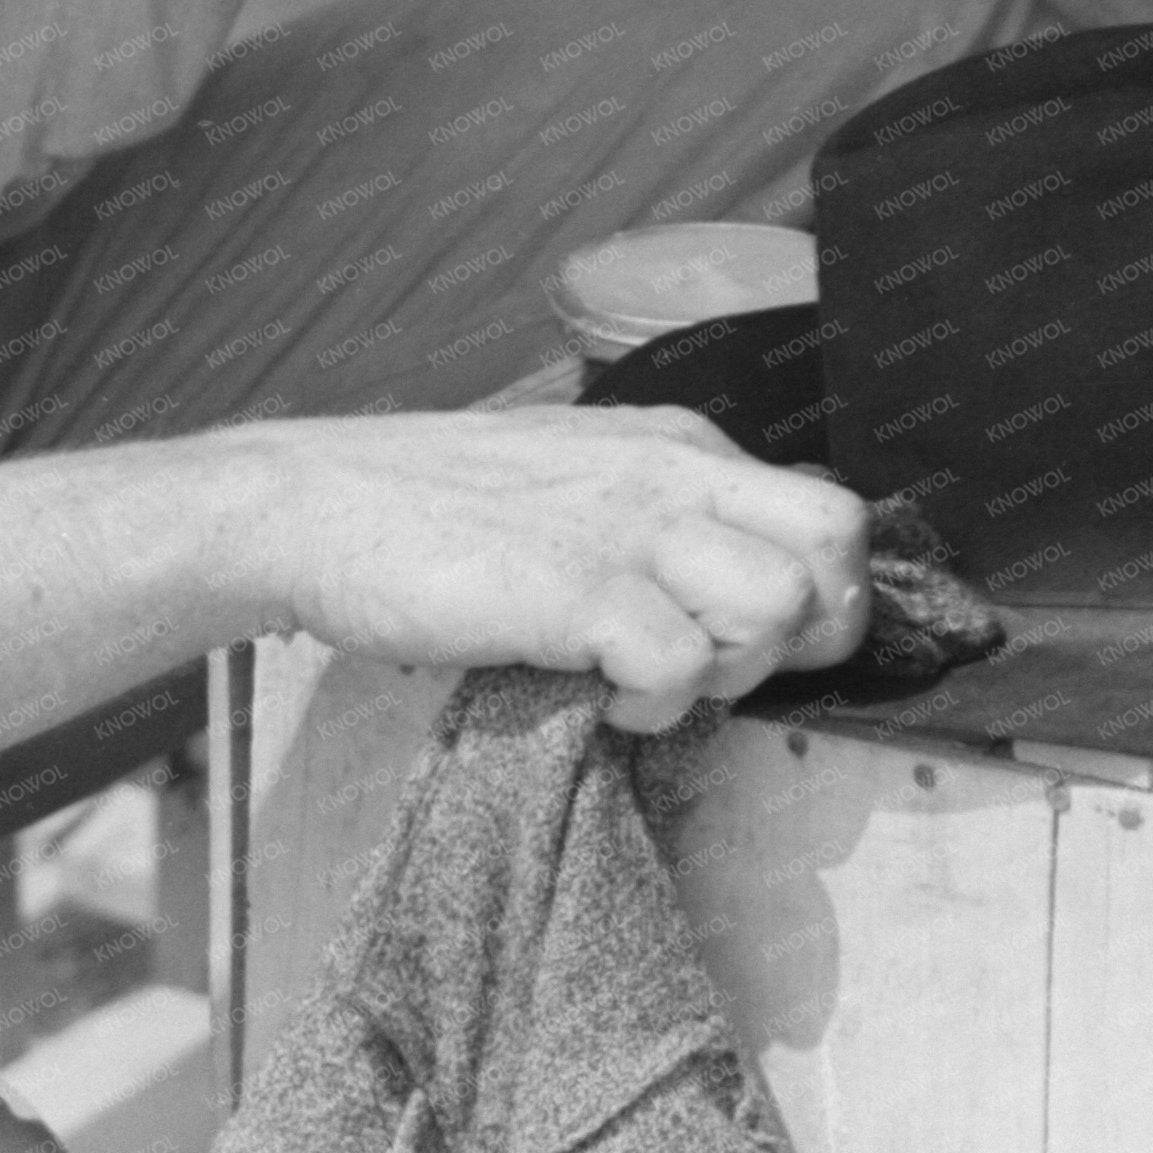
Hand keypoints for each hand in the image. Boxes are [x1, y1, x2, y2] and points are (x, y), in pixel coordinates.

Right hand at [236, 404, 873, 735]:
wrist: (315, 507)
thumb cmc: (433, 511)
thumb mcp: (572, 482)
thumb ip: (653, 516)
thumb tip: (725, 592)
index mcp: (676, 444)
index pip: (827, 509)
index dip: (814, 593)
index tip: (744, 639)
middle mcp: (671, 471)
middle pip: (837, 543)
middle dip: (809, 628)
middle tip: (723, 666)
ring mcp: (629, 527)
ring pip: (781, 602)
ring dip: (732, 668)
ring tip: (652, 679)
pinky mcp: (579, 589)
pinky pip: (684, 667)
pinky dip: (653, 707)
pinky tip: (595, 696)